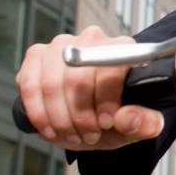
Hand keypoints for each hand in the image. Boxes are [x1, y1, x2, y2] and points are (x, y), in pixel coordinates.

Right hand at [15, 25, 163, 150]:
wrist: (90, 116)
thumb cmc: (116, 116)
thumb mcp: (137, 125)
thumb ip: (144, 123)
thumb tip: (126, 118)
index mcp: (124, 48)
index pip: (112, 67)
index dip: (106, 100)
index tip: (106, 123)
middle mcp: (92, 39)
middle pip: (79, 78)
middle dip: (81, 115)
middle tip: (89, 135)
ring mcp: (62, 45)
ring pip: (53, 83)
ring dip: (60, 117)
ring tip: (72, 135)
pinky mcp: (36, 56)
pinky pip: (30, 85)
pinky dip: (39, 112)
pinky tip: (50, 128)